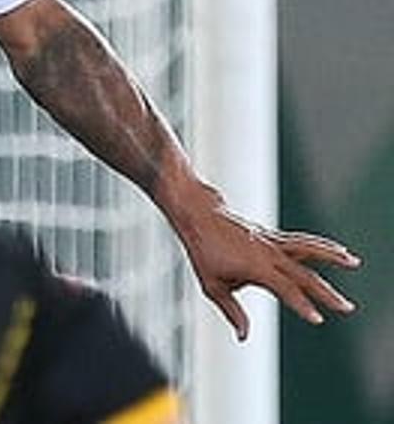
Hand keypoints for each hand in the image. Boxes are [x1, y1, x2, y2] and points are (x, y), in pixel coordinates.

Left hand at [175, 199, 359, 339]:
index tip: (317, 319)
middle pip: (302, 274)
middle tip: (346, 308)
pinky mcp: (272, 236)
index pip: (283, 288)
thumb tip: (244, 337)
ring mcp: (271, 242)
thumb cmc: (203, 253)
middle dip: (326, 293)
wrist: (198, 216)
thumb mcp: (212, 286)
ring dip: (331, 256)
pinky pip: (301, 242)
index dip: (300, 305)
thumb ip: (232, 311)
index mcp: (253, 267)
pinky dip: (320, 245)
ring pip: (307, 248)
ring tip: (354, 262)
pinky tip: (338, 251)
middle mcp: (267, 253)